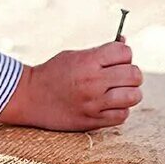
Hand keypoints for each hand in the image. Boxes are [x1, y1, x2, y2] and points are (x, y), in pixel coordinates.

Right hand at [0, 41, 142, 130]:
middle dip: (131, 73)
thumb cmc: (53, 72)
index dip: (125, 54)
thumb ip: (100, 51)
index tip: (118, 58)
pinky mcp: (92, 121)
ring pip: (133, 96)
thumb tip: (125, 42)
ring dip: (130, 93)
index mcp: (88, 61)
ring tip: (119, 91)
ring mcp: (94, 103)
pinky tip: (111, 105)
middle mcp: (93, 81)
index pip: (125, 52)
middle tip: (122, 75)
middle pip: (134, 74)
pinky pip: (122, 115)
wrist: (30, 97)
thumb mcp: (74, 54)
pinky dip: (121, 110)